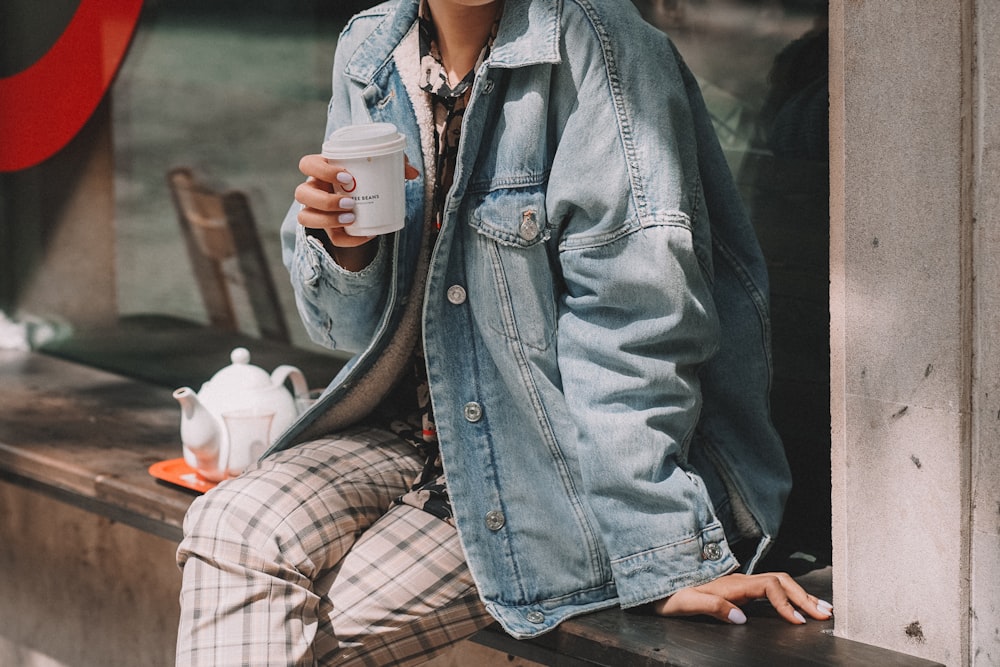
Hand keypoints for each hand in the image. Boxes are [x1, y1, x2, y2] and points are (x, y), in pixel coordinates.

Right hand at [294, 154, 419, 269]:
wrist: (365, 196)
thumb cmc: (367, 175)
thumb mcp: (378, 166)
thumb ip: (395, 163)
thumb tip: (413, 173)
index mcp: (321, 169)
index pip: (307, 164)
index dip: (321, 170)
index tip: (347, 177)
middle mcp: (313, 188)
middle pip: (300, 193)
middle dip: (324, 200)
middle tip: (350, 203)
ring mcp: (316, 209)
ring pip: (305, 217)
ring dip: (327, 220)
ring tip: (351, 219)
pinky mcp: (327, 228)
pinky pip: (331, 238)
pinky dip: (348, 239)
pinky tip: (366, 235)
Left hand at [651, 572, 832, 624]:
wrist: (657, 588)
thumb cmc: (670, 598)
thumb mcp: (687, 604)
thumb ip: (713, 608)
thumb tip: (741, 618)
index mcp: (731, 584)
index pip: (768, 587)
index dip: (785, 602)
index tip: (798, 621)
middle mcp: (738, 580)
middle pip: (780, 582)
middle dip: (804, 597)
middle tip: (825, 614)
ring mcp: (740, 584)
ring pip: (778, 583)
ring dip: (800, 595)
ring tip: (821, 608)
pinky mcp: (738, 590)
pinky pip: (771, 589)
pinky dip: (789, 596)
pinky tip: (798, 605)